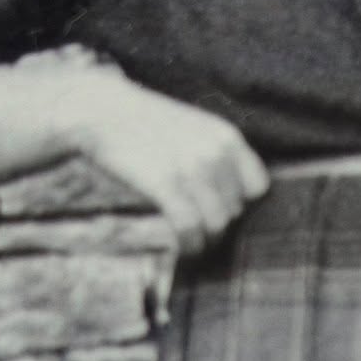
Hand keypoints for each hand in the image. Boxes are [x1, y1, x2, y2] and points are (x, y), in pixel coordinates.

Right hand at [67, 65, 268, 251]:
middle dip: (216, 221)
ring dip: (205, 240)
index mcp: (226, 136)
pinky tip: (183, 249)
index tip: (221, 209)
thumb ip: (216, 158)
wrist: (101, 112)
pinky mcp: (166, 185)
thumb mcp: (193, 130)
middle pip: (236, 210)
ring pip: (217, 224)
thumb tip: (234, 203)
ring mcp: (192, 168)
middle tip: (197, 227)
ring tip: (191, 242)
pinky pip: (190, 229)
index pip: (258, 187)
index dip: (240, 203)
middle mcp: (215, 152)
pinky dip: (189, 246)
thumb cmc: (146, 125)